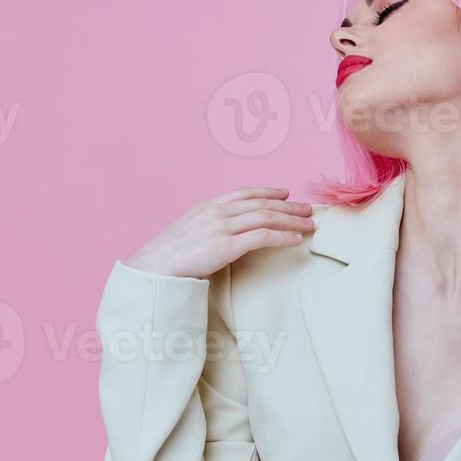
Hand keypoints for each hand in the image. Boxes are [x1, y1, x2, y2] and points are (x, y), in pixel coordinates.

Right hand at [123, 186, 313, 278]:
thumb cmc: (167, 258)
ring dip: (291, 220)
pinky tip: (296, 239)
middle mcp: (216, 212)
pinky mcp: (226, 247)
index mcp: (206, 207)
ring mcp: (221, 228)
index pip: (244, 193)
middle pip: (261, 204)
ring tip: (309, 224)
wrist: (152, 268)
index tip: (285, 193)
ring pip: (266, 218)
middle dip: (288, 206)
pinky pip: (263, 237)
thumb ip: (207, 228)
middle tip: (307, 209)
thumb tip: (223, 236)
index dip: (267, 192)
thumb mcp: (188, 233)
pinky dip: (283, 237)